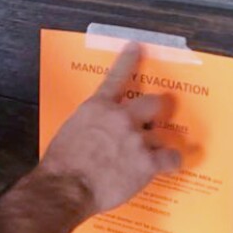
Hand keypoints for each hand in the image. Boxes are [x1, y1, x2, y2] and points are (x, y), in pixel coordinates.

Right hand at [41, 43, 179, 214]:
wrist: (67, 186)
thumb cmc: (62, 160)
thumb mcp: (71, 130)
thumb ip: (91, 124)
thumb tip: (101, 131)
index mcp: (98, 106)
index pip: (117, 76)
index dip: (129, 59)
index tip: (137, 47)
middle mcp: (121, 117)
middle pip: (154, 103)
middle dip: (158, 108)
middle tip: (158, 116)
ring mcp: (137, 139)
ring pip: (161, 135)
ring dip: (157, 143)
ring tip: (152, 153)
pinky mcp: (147, 163)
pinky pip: (171, 158)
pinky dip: (170, 161)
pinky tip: (167, 164)